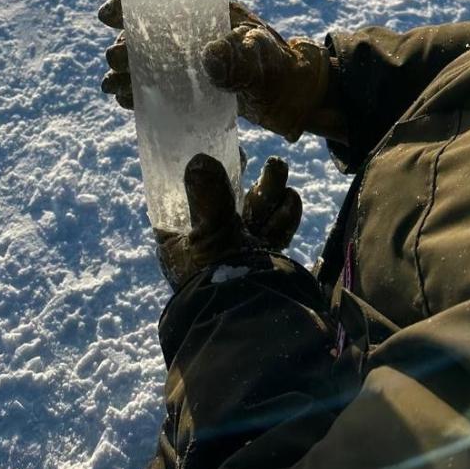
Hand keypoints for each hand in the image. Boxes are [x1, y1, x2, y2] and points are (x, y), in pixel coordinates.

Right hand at [99, 0, 332, 142]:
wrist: (293, 96)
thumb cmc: (280, 67)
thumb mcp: (264, 58)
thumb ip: (241, 58)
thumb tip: (209, 58)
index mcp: (207, 14)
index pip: (161, 1)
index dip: (130, 5)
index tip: (108, 16)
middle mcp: (193, 35)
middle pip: (146, 35)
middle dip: (126, 47)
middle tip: (117, 62)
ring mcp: (189, 62)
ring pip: (146, 62)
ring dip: (126, 72)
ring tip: (113, 87)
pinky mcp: (190, 87)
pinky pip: (156, 87)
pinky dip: (139, 92)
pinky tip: (125, 100)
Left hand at [156, 153, 301, 289]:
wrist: (252, 320)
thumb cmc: (217, 279)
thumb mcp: (207, 235)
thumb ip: (208, 195)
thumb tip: (200, 159)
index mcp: (181, 240)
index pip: (183, 198)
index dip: (200, 172)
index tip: (216, 149)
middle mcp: (209, 243)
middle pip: (227, 197)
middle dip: (245, 175)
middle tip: (251, 159)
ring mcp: (239, 249)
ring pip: (257, 207)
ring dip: (270, 185)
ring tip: (277, 168)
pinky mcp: (266, 256)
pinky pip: (278, 225)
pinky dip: (285, 211)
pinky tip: (288, 199)